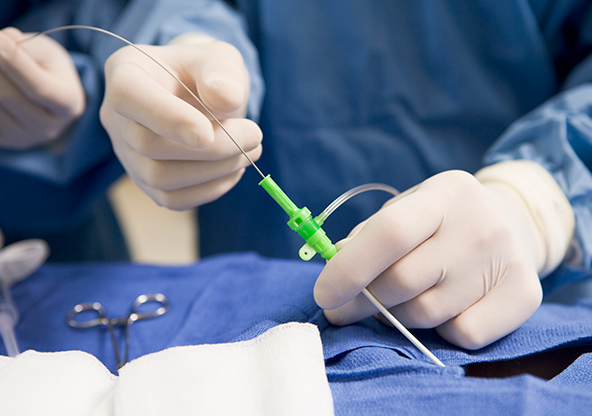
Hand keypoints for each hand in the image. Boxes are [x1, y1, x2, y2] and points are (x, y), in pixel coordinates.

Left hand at [0, 27, 84, 148]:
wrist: (50, 100)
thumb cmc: (49, 70)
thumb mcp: (47, 52)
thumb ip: (26, 46)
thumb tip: (0, 45)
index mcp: (68, 105)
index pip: (38, 87)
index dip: (14, 62)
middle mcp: (49, 128)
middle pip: (7, 96)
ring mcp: (26, 138)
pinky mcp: (5, 141)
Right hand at [100, 40, 261, 209]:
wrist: (203, 97)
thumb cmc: (207, 74)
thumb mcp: (220, 59)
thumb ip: (222, 72)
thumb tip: (225, 100)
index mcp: (126, 72)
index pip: (129, 96)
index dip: (168, 118)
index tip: (208, 133)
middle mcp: (116, 116)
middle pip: (150, 145)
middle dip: (211, 148)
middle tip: (254, 136)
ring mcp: (128, 153)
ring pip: (161, 178)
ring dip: (216, 170)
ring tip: (250, 151)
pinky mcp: (146, 181)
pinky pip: (173, 199)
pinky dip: (211, 189)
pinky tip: (233, 168)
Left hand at [314, 170, 543, 348]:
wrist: (513, 224)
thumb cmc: (443, 221)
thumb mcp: (408, 210)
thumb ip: (370, 236)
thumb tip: (335, 267)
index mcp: (446, 193)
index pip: (390, 233)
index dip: (349, 268)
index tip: (323, 294)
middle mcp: (481, 225)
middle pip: (403, 281)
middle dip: (361, 302)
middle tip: (342, 310)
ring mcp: (507, 261)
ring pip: (427, 313)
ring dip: (397, 315)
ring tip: (395, 302)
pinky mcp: (525, 296)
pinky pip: (461, 333)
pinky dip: (439, 330)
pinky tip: (442, 308)